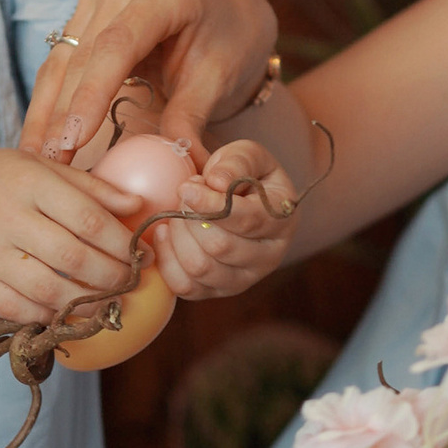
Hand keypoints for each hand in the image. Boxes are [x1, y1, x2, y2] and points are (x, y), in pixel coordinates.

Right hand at [0, 150, 145, 323]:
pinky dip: (48, 316)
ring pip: (47, 291)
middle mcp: (4, 217)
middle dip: (111, 277)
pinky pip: (17, 310)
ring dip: (85, 303)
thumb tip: (138, 207)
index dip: (122, 243)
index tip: (143, 255)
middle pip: (72, 258)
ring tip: (106, 303)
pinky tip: (67, 310)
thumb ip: (91, 187)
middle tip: (129, 282)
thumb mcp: (42, 167)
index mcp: (29, 182)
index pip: (88, 219)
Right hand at [19, 0, 278, 162]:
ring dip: (46, 110)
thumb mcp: (220, 78)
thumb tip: (180, 164)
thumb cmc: (230, 40)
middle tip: (51, 162)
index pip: (118, 45)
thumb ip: (191, 116)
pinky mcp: (86, 14)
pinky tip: (40, 135)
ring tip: (37, 156)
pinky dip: (50, 99)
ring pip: (63, 59)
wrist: (229, 12)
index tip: (74, 139)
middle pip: (83, 54)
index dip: (91, 94)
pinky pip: (61, 61)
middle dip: (63, 113)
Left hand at [152, 138, 301, 300]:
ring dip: (178, 237)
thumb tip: (216, 182)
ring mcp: (244, 279)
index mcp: (281, 220)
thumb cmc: (244, 176)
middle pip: (220, 247)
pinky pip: (185, 286)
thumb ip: (237, 161)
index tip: (185, 187)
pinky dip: (167, 259)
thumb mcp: (248, 155)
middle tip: (183, 196)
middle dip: (191, 218)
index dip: (211, 205)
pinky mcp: (218, 292)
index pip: (246, 220)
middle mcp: (269, 256)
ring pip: (200, 268)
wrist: (241, 202)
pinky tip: (167, 233)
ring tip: (176, 213)